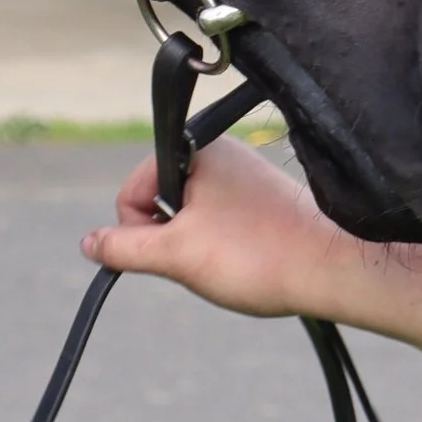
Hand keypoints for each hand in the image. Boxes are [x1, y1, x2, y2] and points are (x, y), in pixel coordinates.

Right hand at [81, 134, 421, 362]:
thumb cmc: (256, 256)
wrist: (333, 269)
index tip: (172, 253)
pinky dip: (223, 244)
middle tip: (206, 259)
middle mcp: (220, 153)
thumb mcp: (175, 255)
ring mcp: (244, 175)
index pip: (132, 192)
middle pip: (161, 202)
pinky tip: (247, 259)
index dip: (140, 232)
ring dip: (197, 244)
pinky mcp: (263, 197)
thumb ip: (124, 247)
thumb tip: (89, 243)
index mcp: (195, 151)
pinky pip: (220, 219)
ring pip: (190, 215)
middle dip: (172, 238)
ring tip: (232, 261)